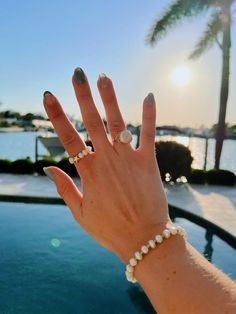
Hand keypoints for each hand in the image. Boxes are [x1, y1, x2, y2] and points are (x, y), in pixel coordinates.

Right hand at [43, 68, 170, 262]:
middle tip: (78, 73)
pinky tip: (149, 96)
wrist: (144, 240)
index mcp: (89, 173)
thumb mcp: (80, 213)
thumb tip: (48, 167)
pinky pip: (149, 134)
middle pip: (92, 122)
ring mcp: (129, 159)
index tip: (48, 95)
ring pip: (118, 122)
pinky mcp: (148, 162)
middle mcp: (108, 160)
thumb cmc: (110, 229)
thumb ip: (64, 188)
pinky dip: (149, 115)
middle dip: (83, 96)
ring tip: (103, 77)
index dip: (57, 115)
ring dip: (110, 98)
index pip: (68, 138)